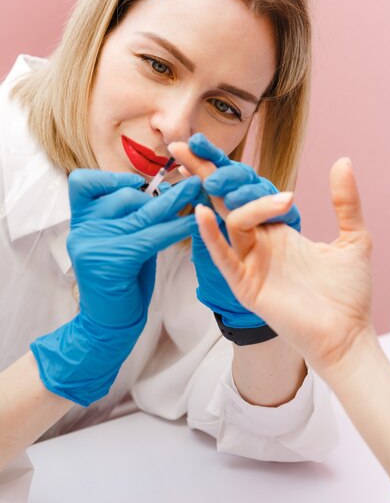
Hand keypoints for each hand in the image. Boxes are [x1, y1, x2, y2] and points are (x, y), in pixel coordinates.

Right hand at [31, 170, 200, 405]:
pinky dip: (176, 228)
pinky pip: (151, 236)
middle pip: (122, 196)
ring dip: (175, 202)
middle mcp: (81, 230)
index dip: (111, 178)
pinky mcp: (112, 261)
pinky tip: (195, 224)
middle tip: (189, 187)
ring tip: (198, 191)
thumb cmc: (121, 279)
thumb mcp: (121, 240)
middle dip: (158, 194)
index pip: (83, 182)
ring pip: (140, 214)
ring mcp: (92, 245)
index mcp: (79, 221)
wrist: (109, 324)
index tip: (138, 183)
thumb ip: (130, 217)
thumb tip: (162, 187)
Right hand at [194, 158, 372, 376]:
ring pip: (233, 222)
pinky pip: (223, 256)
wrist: (348, 334)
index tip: (211, 143)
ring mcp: (250, 263)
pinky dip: (211, 235)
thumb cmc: (349, 293)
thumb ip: (345, 201)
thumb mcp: (353, 238)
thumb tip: (343, 160)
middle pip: (225, 200)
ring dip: (231, 199)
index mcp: (279, 230)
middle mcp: (260, 243)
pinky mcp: (246, 284)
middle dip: (205, 173)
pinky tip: (201, 212)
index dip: (232, 168)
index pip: (249, 192)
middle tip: (185, 144)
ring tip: (238, 183)